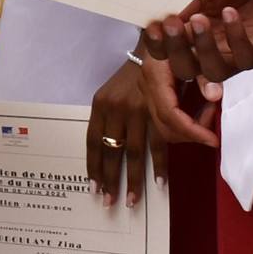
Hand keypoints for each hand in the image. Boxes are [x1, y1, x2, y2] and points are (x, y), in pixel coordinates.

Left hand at [88, 58, 167, 208]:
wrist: (155, 51)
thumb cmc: (130, 76)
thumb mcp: (111, 92)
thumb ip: (108, 117)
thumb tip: (105, 147)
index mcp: (100, 104)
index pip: (92, 141)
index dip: (92, 166)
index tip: (92, 187)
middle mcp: (116, 109)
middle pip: (110, 152)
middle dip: (109, 180)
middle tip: (108, 202)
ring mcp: (138, 112)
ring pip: (133, 153)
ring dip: (133, 179)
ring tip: (131, 200)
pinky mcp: (159, 113)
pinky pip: (158, 145)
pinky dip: (159, 165)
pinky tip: (159, 182)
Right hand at [138, 0, 252, 146]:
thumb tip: (160, 17)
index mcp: (188, 26)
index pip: (164, 49)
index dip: (157, 45)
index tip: (154, 27)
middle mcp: (210, 43)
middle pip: (185, 68)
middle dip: (176, 50)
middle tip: (172, 24)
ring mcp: (235, 50)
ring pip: (214, 71)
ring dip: (204, 48)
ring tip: (200, 19)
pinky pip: (245, 58)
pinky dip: (235, 38)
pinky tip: (231, 13)